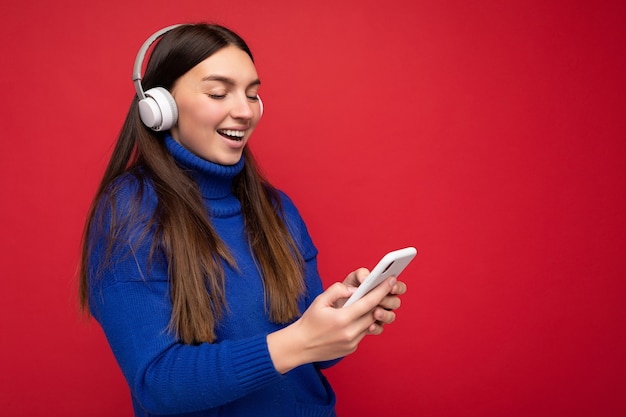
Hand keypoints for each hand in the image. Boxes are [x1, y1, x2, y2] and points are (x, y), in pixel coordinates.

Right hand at [267, 274, 397, 373]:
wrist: (300, 345)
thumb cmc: (309, 321)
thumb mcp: (320, 300)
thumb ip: (337, 290)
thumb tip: (354, 290)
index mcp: (342, 318)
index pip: (369, 302)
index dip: (382, 290)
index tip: (391, 280)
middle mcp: (349, 332)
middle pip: (374, 314)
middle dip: (381, 301)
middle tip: (386, 289)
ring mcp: (351, 342)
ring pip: (370, 324)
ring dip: (371, 314)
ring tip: (371, 303)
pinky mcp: (351, 349)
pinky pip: (363, 333)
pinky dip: (362, 324)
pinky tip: (356, 318)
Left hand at [341, 268, 407, 334]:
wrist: (335, 307)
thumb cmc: (347, 290)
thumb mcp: (352, 279)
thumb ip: (360, 274)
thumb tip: (366, 278)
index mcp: (384, 288)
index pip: (398, 287)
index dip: (397, 287)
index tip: (391, 286)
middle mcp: (385, 302)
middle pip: (396, 302)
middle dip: (389, 301)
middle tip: (381, 299)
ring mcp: (381, 315)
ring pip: (390, 317)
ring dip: (385, 314)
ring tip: (375, 312)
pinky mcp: (374, 326)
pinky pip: (379, 329)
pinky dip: (376, 327)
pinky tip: (370, 325)